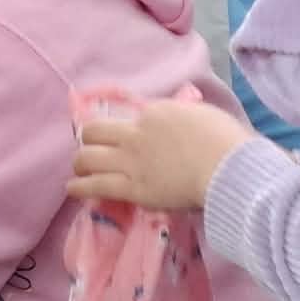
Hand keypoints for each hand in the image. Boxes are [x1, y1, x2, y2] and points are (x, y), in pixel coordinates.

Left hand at [69, 96, 253, 211]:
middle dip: (89, 139)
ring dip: (80, 163)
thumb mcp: (202, 115)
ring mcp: (131, 161)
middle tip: (92, 148)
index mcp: (155, 112)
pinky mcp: (132, 188)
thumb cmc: (226, 142)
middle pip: (95, 131)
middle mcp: (136, 133)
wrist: (227, 168)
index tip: (123, 135)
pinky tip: (72, 188)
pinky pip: (95, 185)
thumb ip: (183, 116)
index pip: (128, 115)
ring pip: (87, 157)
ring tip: (79, 170)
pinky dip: (79, 187)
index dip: (123, 126)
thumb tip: (180, 120)